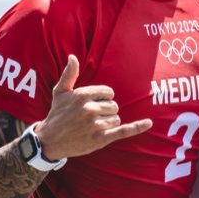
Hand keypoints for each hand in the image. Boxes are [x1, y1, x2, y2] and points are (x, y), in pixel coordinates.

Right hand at [35, 55, 151, 159]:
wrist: (50, 140)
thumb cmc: (57, 114)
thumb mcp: (60, 92)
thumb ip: (69, 74)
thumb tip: (73, 57)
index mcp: (82, 95)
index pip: (109, 93)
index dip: (103, 99)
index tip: (93, 105)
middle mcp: (89, 109)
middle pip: (114, 106)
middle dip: (105, 112)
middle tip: (89, 119)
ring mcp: (96, 125)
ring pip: (116, 119)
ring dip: (108, 123)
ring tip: (92, 127)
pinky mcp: (101, 139)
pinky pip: (124, 131)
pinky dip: (137, 127)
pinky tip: (149, 122)